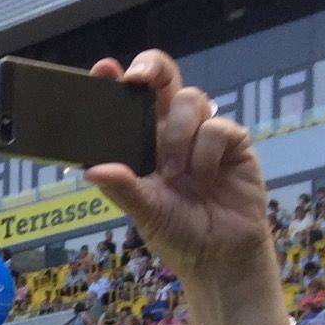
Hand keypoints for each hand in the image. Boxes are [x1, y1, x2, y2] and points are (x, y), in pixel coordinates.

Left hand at [82, 51, 273, 294]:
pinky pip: (217, 127)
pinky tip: (205, 177)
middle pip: (164, 80)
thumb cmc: (178, 233)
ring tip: (175, 173)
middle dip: (152, 68)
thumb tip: (91, 169)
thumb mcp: (144, 212)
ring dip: (177, 135)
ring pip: (190, 100)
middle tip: (137, 78)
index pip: (129, 103)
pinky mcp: (234, 141)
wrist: (221, 256)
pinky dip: (206, 151)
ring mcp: (203, 134)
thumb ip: (122, 188)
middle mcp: (171, 132)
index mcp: (143, 144)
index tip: (103, 70)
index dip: (118, 80)